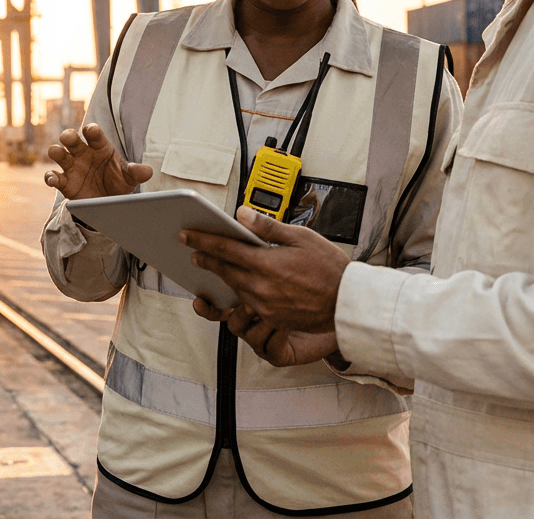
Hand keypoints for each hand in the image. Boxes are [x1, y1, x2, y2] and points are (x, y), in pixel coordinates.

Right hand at [42, 123, 153, 199]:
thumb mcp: (129, 178)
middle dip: (68, 136)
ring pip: (59, 154)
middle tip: (68, 138)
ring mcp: (72, 166)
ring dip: (56, 151)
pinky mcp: (65, 182)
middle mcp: (83, 153)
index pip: (93, 134)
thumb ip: (136, 173)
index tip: (91, 131)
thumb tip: (148, 171)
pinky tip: (52, 180)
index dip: (91, 130)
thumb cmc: (118, 182)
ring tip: (58, 153)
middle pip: (72, 139)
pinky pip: (53, 177)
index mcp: (99, 146)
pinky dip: (50, 177)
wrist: (108, 202)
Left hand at [180, 206, 348, 332]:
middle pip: (224, 270)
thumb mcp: (301, 237)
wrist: (347, 303)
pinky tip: (240, 285)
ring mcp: (265, 306)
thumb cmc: (329, 267)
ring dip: (221, 276)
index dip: (202, 240)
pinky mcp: (272, 318)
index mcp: (266, 263)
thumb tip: (241, 214)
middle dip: (206, 258)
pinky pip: (248, 304)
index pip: (225, 248)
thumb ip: (268, 226)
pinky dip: (240, 292)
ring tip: (213, 265)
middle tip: (192, 250)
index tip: (186, 234)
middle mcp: (261, 287)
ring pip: (234, 287)